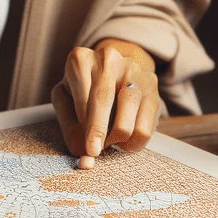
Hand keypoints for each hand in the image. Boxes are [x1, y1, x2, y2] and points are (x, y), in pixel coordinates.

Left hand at [51, 40, 159, 167]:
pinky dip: (136, 139)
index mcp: (80, 60)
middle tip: (96, 152)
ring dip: (119, 135)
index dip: (85, 125)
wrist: (113, 70)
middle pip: (104, 98)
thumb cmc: (83, 90)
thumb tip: (85, 158)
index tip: (87, 148)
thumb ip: (70, 128)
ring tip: (111, 142)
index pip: (82, 96)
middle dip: (99, 130)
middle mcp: (106, 59)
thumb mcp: (66, 102)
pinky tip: (126, 140)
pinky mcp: (151, 83)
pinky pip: (147, 120)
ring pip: (129, 108)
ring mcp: (131, 69)